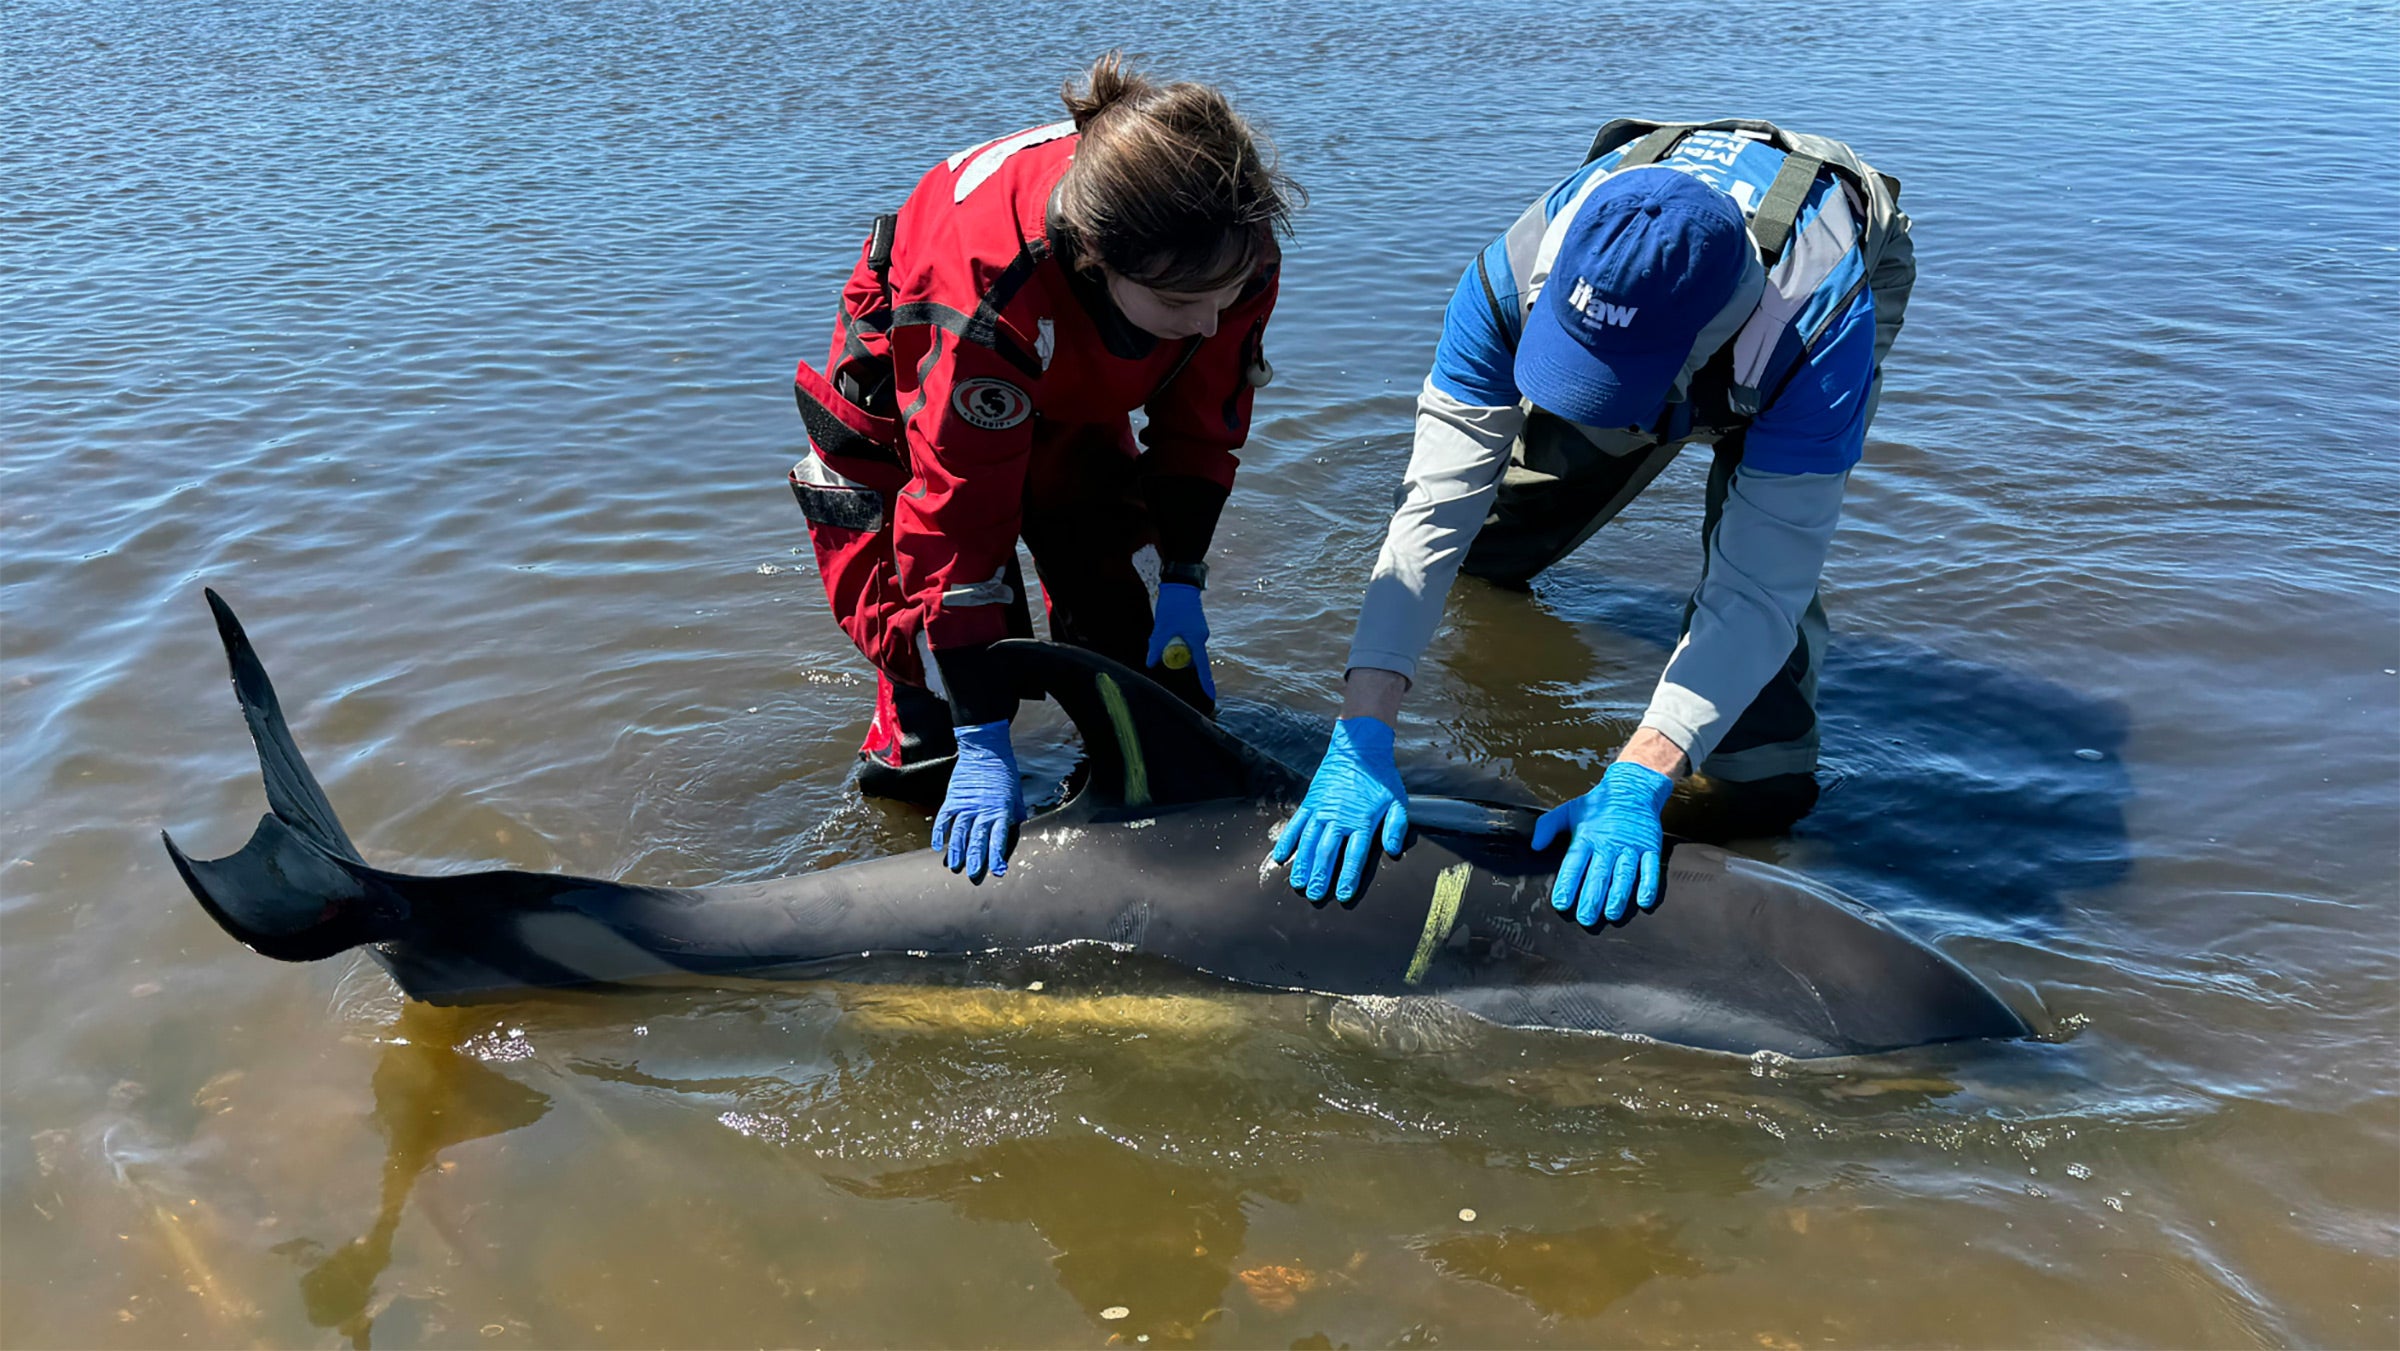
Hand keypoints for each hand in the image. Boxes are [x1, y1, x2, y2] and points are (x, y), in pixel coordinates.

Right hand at [931, 720, 1024, 880]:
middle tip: (973, 876)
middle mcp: (984, 809)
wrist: (986, 750)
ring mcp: (966, 804)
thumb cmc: (1005, 776)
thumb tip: (1008, 840)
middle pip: (978, 838)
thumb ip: (1012, 819)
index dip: (998, 855)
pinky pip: (944, 818)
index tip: (998, 871)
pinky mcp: (953, 798)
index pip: (1000, 837)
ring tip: (954, 867)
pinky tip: (937, 846)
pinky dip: (939, 832)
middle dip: (975, 859)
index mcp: (1002, 810)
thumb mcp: (1016, 798)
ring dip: (956, 850)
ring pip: (959, 831)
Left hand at [1144, 582, 1214, 699]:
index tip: (1210, 697)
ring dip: (1174, 648)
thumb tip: (1150, 664)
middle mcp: (1201, 638)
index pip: (1202, 667)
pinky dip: (1176, 640)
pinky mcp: (1195, 628)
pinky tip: (1167, 628)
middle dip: (1177, 659)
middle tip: (1161, 647)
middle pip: (1192, 659)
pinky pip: (1187, 641)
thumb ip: (1156, 647)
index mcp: (1197, 640)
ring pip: (1188, 649)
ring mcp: (1200, 632)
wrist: (1180, 584)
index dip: (1205, 683)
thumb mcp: (1161, 628)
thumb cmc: (1172, 605)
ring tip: (1162, 631)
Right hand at [1269, 717, 1408, 900]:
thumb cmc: (1380, 777)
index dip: (1347, 876)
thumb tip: (1394, 850)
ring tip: (1297, 883)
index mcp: (1361, 821)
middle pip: (1326, 852)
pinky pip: (1295, 824)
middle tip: (1314, 895)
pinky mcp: (1310, 802)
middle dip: (1320, 876)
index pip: (1354, 855)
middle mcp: (1338, 818)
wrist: (1359, 748)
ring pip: (1308, 841)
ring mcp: (1321, 810)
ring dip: (1302, 864)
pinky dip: (1287, 841)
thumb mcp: (1397, 800)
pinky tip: (1280, 856)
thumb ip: (1396, 827)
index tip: (1342, 895)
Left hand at [1531, 760, 1674, 924]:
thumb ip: (1548, 826)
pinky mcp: (1650, 847)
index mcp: (1587, 836)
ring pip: (1624, 874)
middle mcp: (1609, 844)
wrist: (1633, 788)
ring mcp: (1631, 846)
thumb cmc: (1599, 803)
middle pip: (1599, 874)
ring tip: (1611, 914)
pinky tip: (1643, 901)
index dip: (1567, 883)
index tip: (1560, 903)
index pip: (1574, 863)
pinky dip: (1649, 885)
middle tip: (1585, 919)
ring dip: (1618, 895)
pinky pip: (1650, 868)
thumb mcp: (1570, 810)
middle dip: (1592, 897)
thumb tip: (1535, 846)